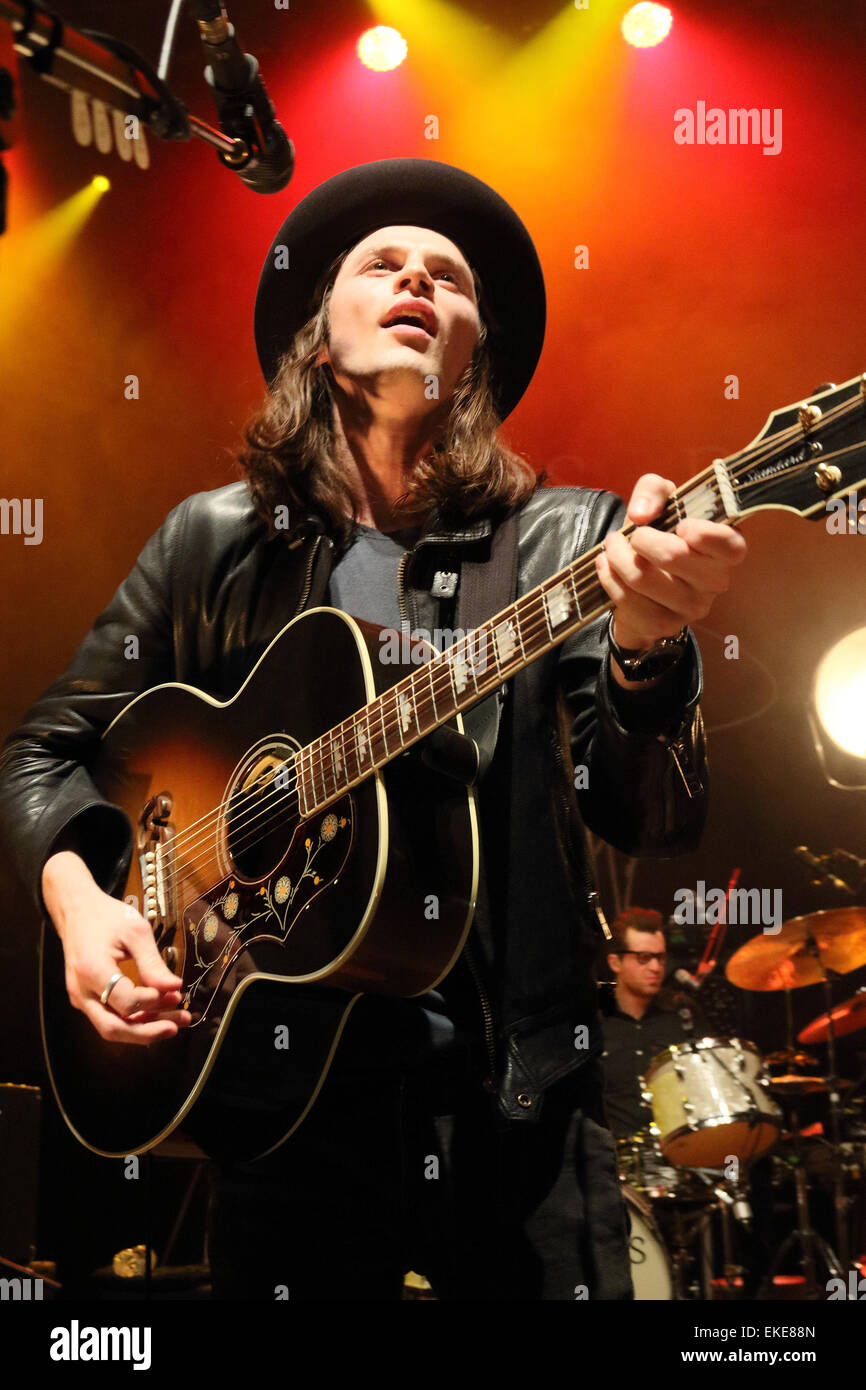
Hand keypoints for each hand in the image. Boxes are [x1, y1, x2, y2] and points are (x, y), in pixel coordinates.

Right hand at [42, 851, 191, 1044]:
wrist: (77, 911)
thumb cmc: (106, 917)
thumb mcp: (135, 931)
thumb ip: (153, 962)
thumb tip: (174, 987)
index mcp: (92, 969)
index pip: (125, 1001)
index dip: (153, 1002)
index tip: (176, 993)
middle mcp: (81, 990)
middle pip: (113, 1028)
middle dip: (148, 1032)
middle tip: (177, 1024)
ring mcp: (81, 997)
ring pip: (111, 1027)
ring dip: (144, 1029)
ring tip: (175, 1021)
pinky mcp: (86, 999)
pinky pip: (109, 1018)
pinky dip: (133, 1021)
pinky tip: (157, 1014)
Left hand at [596, 472, 747, 654]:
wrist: (646, 583)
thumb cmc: (663, 534)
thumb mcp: (663, 501)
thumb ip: (654, 490)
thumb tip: (640, 514)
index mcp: (727, 550)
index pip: (729, 545)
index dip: (703, 533)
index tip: (680, 526)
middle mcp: (716, 581)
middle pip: (673, 556)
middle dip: (641, 538)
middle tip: (631, 534)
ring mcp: (691, 608)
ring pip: (642, 578)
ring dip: (617, 556)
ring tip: (613, 546)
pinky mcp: (663, 625)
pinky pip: (627, 599)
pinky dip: (609, 577)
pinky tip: (607, 566)